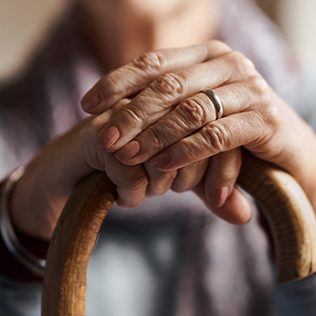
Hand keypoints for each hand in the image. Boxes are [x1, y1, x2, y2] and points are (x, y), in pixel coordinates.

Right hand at [8, 99, 249, 240]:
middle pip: (196, 138)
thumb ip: (214, 191)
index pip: (221, 128)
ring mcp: (124, 114)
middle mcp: (153, 100)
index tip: (214, 196)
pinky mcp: (98, 136)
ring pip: (164, 154)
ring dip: (160, 184)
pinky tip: (126, 198)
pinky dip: (133, 193)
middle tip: (172, 191)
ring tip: (148, 193)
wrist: (69, 173)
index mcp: (179, 99)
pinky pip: (131, 171)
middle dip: (190, 177)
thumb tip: (247, 216)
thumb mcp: (179, 179)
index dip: (224, 169)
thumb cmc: (130, 170)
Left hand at [81, 41, 315, 220]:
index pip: (154, 62)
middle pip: (168, 85)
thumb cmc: (234, 133)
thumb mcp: (196, 115)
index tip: (87, 105)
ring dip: (154, 135)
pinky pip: (216, 135)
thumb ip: (162, 109)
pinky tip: (161, 165)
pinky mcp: (265, 119)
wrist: (292, 153)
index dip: (117, 82)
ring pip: (190, 109)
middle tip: (103, 139)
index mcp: (208, 54)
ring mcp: (251, 88)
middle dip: (130, 114)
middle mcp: (230, 63)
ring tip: (127, 156)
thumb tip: (103, 116)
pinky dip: (186, 151)